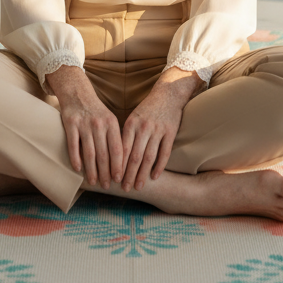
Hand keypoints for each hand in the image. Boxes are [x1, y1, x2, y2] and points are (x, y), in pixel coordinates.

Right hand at [46, 64, 123, 188]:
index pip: (117, 149)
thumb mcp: (109, 120)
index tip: (119, 179)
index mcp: (112, 123)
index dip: (118, 166)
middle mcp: (99, 124)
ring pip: (89, 152)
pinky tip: (78, 169)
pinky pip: (73, 145)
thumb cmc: (96, 111)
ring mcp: (84, 124)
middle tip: (106, 186)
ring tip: (93, 182)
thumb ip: (115, 138)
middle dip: (105, 173)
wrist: (78, 93)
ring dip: (91, 170)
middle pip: (103, 154)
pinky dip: (75, 159)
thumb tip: (123, 164)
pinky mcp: (70, 124)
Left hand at [120, 67, 202, 190]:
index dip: (118, 166)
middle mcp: (143, 127)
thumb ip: (126, 136)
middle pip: (135, 156)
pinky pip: (164, 153)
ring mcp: (158, 130)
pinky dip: (159, 166)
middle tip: (124, 189)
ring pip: (149, 157)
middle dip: (129, 174)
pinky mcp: (170, 132)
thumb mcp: (133, 119)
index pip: (122, 149)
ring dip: (143, 174)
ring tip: (138, 187)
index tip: (113, 180)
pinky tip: (154, 177)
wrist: (168, 94)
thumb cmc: (147, 109)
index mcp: (131, 124)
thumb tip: (112, 157)